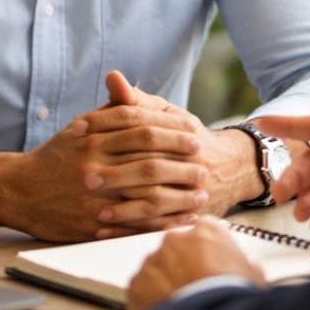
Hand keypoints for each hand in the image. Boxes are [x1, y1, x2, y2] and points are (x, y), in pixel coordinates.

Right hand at [4, 90, 209, 240]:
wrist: (17, 190)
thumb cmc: (54, 157)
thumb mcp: (78, 128)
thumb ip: (106, 111)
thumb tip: (125, 85)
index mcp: (92, 137)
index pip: (139, 127)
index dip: (170, 129)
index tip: (193, 133)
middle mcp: (93, 165)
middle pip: (147, 159)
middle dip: (180, 161)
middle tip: (203, 161)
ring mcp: (93, 196)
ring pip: (145, 193)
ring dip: (178, 193)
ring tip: (201, 191)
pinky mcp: (92, 224)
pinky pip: (135, 224)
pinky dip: (163, 222)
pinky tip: (182, 219)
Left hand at [74, 72, 269, 235]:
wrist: (232, 168)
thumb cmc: (187, 138)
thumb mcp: (168, 115)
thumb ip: (137, 102)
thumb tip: (112, 77)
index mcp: (182, 131)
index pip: (141, 126)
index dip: (108, 126)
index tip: (77, 131)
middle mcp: (191, 161)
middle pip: (150, 166)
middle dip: (116, 172)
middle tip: (83, 177)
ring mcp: (194, 190)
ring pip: (156, 200)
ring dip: (124, 208)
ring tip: (93, 210)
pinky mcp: (191, 215)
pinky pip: (159, 227)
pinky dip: (131, 230)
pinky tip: (105, 231)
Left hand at [127, 216, 266, 309]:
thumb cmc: (232, 298)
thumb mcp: (254, 276)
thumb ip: (246, 265)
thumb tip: (250, 270)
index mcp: (206, 230)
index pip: (203, 230)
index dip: (207, 249)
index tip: (210, 262)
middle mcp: (175, 239)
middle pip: (177, 248)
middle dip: (183, 265)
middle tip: (196, 286)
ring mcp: (154, 260)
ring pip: (157, 269)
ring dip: (166, 282)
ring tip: (181, 305)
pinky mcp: (137, 283)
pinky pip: (141, 289)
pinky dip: (150, 300)